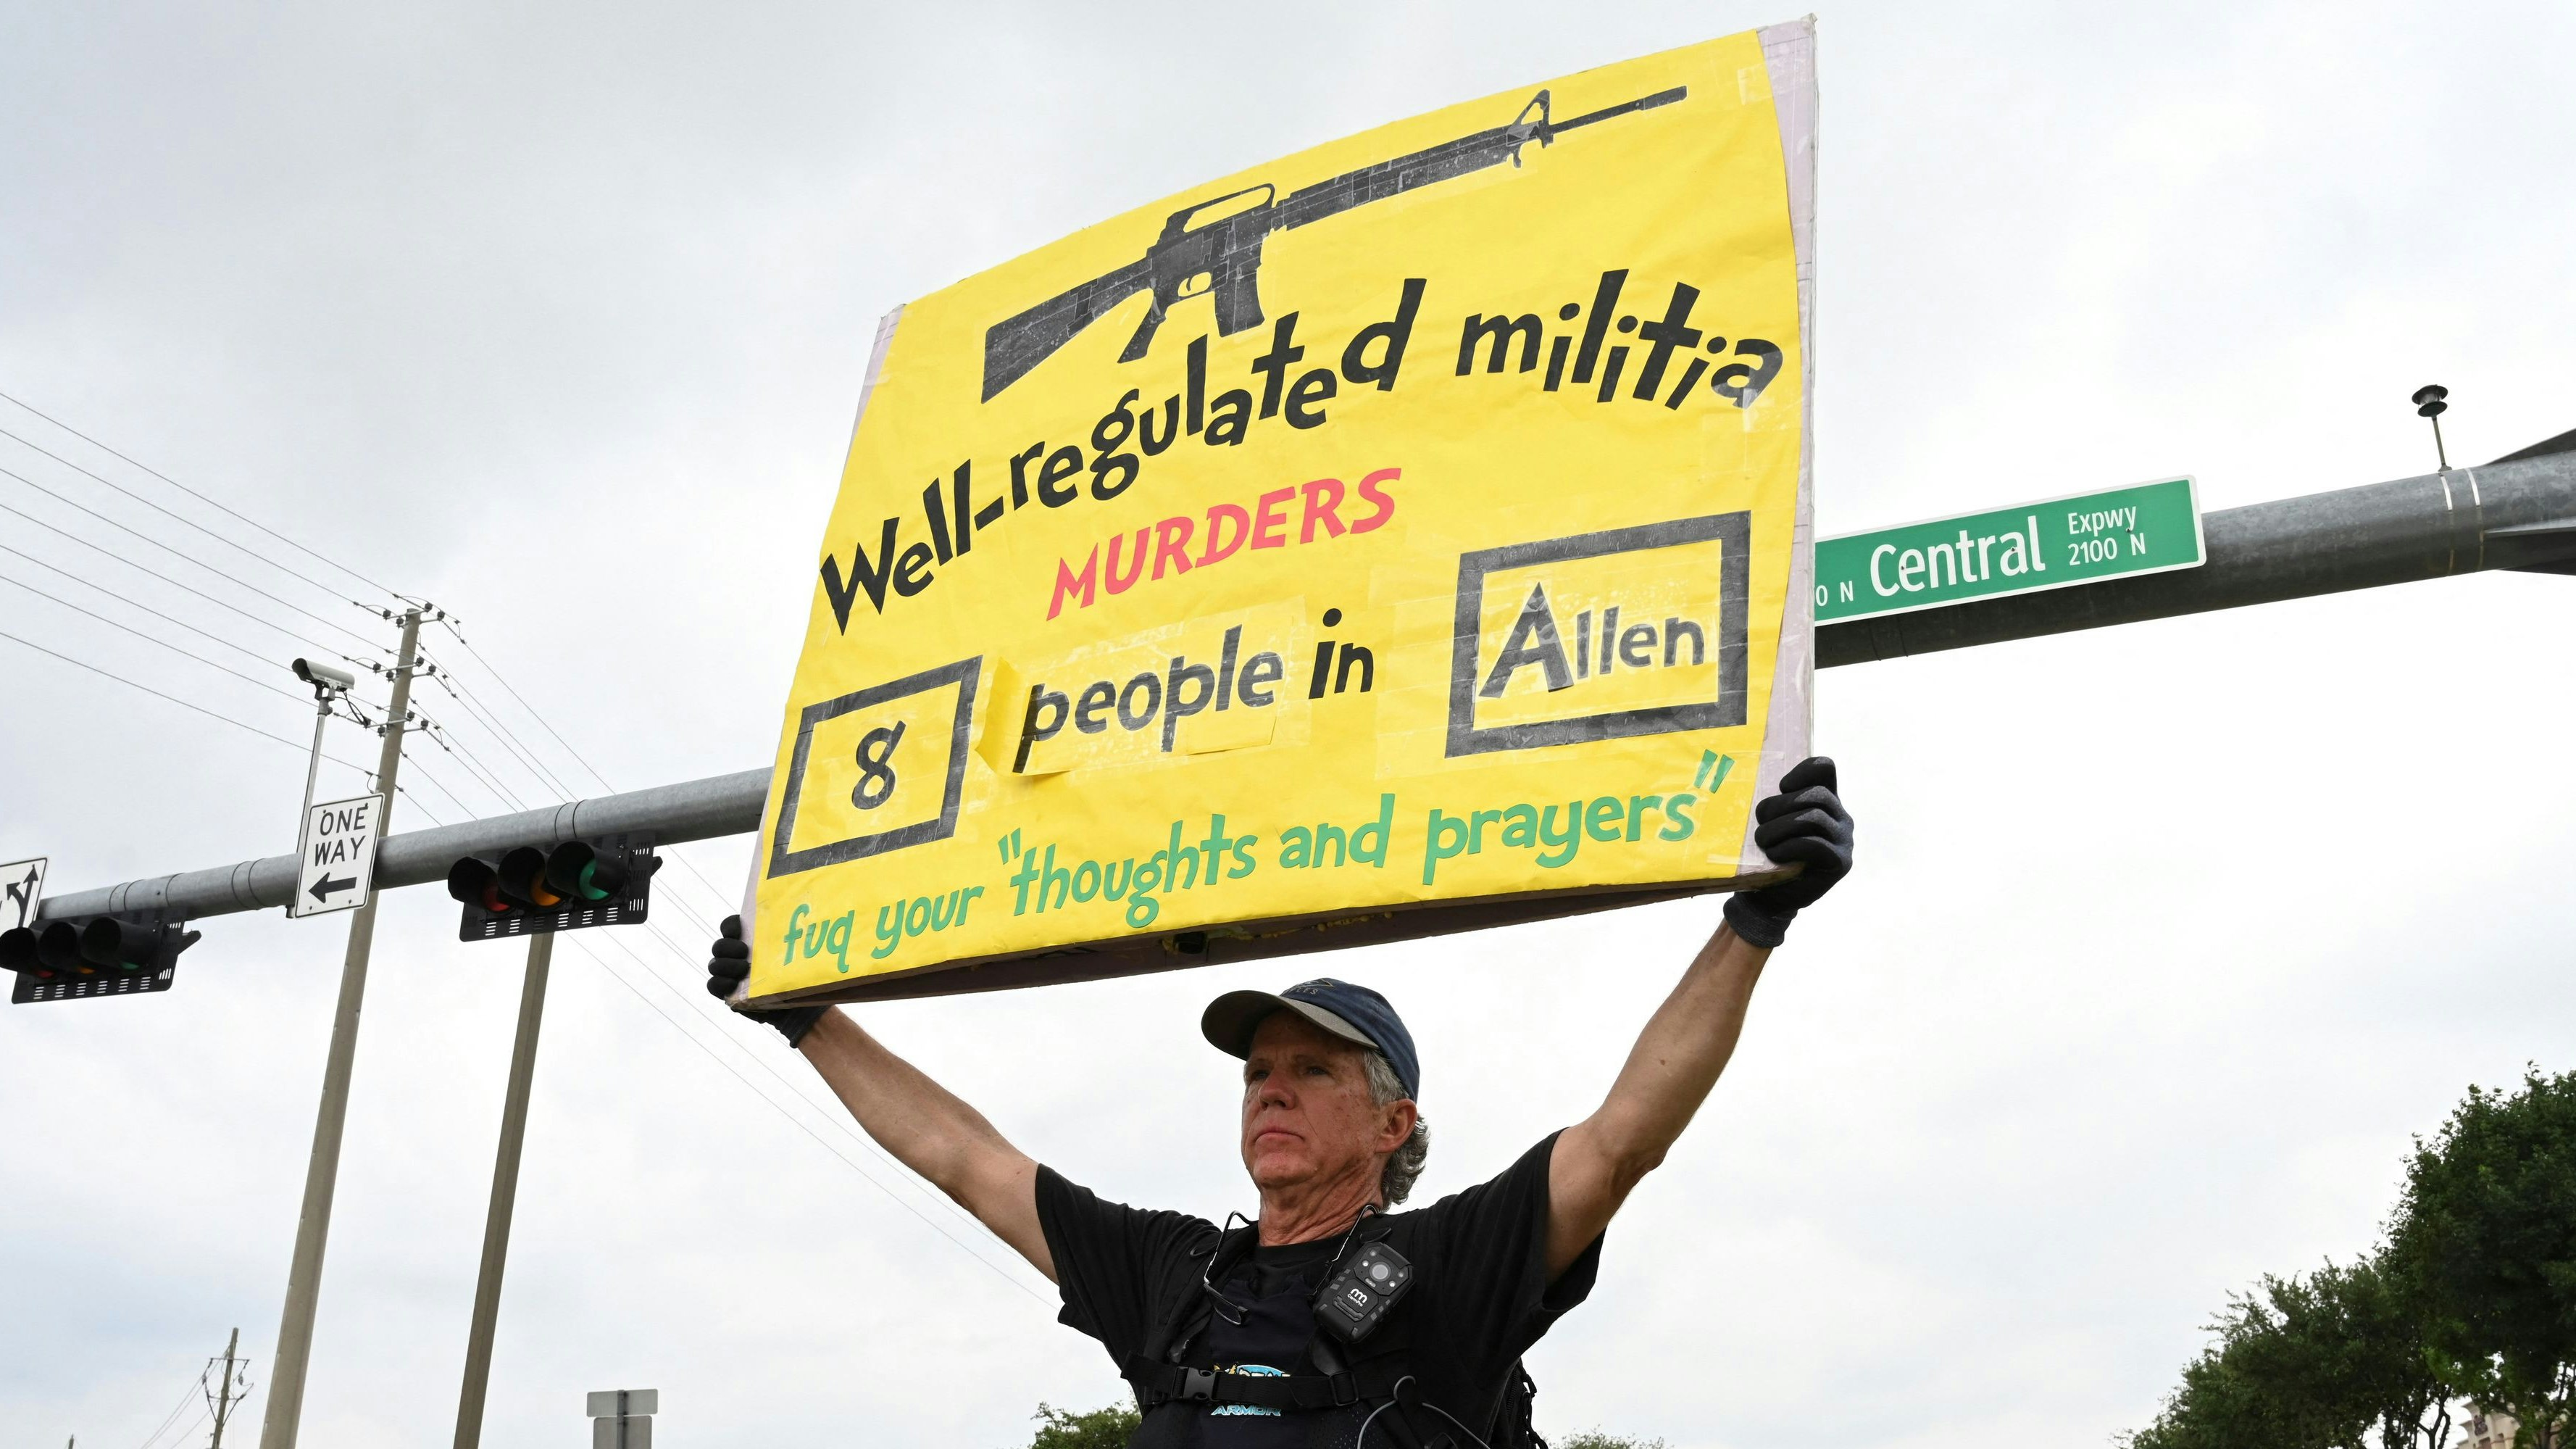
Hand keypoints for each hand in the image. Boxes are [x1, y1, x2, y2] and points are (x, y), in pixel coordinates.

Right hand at [707, 914, 829, 1046]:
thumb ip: (786, 943)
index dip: (730, 925)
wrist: (796, 1007)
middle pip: (719, 946)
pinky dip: (720, 983)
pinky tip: (733, 983)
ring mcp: (728, 974)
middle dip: (728, 947)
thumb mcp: (792, 958)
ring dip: (726, 965)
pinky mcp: (726, 992)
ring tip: (744, 968)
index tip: (740, 929)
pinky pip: (713, 985)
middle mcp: (734, 956)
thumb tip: (794, 926)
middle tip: (745, 952)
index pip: (729, 926)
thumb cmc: (794, 977)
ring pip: (714, 964)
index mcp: (747, 941)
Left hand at [1722, 756, 1853, 947]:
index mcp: (1825, 801)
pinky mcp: (1839, 863)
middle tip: (1761, 822)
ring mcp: (1843, 840)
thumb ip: (1776, 804)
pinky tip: (1774, 854)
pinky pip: (1814, 844)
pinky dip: (1788, 847)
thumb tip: (1756, 787)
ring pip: (1813, 816)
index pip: (1825, 768)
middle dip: (1781, 805)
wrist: (1769, 899)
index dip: (1802, 771)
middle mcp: (1840, 818)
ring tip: (1762, 841)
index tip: (1781, 787)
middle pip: (1816, 794)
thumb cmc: (1767, 856)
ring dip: (1779, 827)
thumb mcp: (1771, 824)